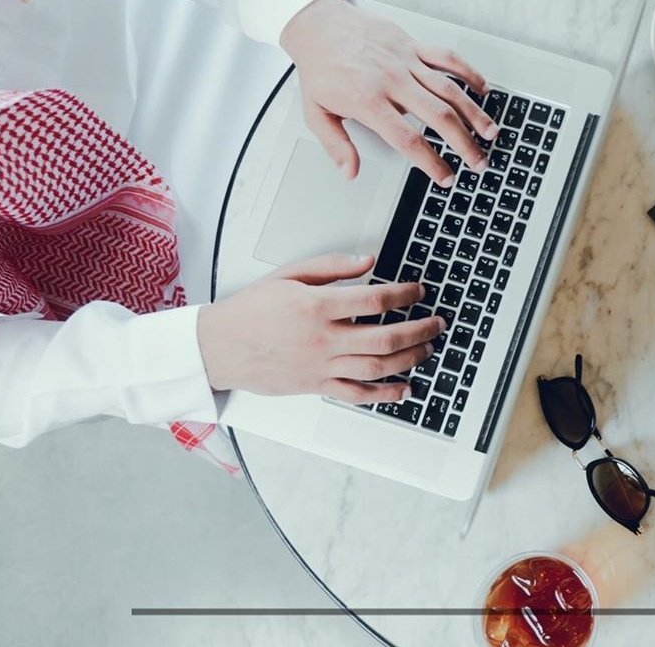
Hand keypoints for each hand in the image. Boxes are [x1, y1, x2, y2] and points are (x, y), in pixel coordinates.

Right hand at [197, 253, 443, 401]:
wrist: (218, 346)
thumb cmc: (251, 309)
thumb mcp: (288, 274)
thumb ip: (331, 266)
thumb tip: (367, 261)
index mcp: (317, 306)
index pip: (374, 299)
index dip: (404, 294)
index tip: (418, 290)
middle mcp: (322, 339)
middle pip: (384, 337)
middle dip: (418, 329)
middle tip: (436, 322)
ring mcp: (320, 367)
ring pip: (376, 367)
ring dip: (409, 359)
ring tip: (427, 348)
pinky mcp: (315, 386)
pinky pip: (356, 394)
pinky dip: (384, 394)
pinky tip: (404, 388)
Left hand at [280, 0, 498, 185]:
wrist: (318, 25)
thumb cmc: (320, 67)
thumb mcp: (316, 113)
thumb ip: (336, 145)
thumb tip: (349, 171)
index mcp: (369, 101)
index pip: (408, 139)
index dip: (431, 162)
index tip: (445, 177)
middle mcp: (393, 81)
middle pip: (438, 117)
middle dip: (464, 143)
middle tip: (478, 162)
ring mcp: (406, 61)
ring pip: (449, 89)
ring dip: (474, 113)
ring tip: (490, 132)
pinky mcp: (412, 45)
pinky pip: (447, 58)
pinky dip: (468, 73)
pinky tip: (483, 88)